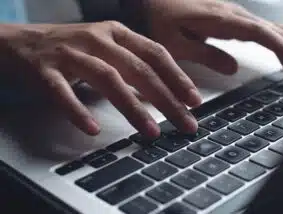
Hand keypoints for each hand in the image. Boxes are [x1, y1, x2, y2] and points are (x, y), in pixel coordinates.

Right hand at [0, 22, 201, 136]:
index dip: (177, 77)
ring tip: (151, 132)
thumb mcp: (106, 49)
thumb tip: (163, 93)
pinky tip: (91, 129)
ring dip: (132, 107)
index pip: (155, 54)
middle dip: (167, 99)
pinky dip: (78, 111)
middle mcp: (97, 39)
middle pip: (139, 69)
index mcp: (116, 33)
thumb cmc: (70, 48)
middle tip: (186, 124)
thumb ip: (132, 67)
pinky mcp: (44, 69)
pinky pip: (63, 91)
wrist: (19, 41)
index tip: (195, 100)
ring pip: (108, 79)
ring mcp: (71, 52)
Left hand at [146, 0, 282, 90]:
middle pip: (273, 34)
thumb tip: (233, 68)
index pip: (259, 33)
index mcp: (220, 20)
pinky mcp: (234, 20)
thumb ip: (203, 54)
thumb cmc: (158, 20)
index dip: (281, 46)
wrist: (151, 0)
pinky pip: (265, 28)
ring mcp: (236, 16)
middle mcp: (233, 15)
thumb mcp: (173, 42)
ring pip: (273, 32)